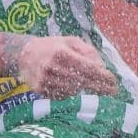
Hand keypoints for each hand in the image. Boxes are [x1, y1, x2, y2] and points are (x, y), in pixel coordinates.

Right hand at [0, 33, 117, 99]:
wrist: (23, 54)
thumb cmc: (52, 46)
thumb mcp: (70, 41)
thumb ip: (87, 52)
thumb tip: (102, 68)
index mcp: (61, 53)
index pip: (87, 68)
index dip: (102, 77)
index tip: (113, 82)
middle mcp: (52, 67)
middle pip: (82, 82)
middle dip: (99, 87)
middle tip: (113, 91)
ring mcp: (45, 80)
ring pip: (73, 91)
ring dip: (84, 90)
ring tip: (92, 87)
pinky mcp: (40, 90)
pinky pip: (62, 96)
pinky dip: (70, 92)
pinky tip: (73, 86)